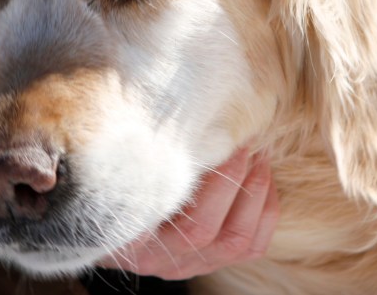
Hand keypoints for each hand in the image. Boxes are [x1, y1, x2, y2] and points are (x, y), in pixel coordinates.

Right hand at [96, 148, 278, 279]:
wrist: (112, 222)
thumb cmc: (113, 185)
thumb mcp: (111, 175)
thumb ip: (131, 157)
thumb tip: (153, 111)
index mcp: (125, 240)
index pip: (153, 216)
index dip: (180, 179)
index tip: (203, 138)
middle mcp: (158, 259)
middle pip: (201, 230)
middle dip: (228, 180)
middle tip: (238, 140)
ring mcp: (190, 264)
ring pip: (234, 240)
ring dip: (252, 192)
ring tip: (257, 154)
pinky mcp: (215, 262)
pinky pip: (253, 246)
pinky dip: (265, 210)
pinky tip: (263, 176)